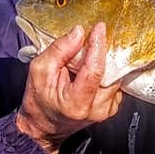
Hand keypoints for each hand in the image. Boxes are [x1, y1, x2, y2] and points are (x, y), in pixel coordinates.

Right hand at [15, 22, 122, 153]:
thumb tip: (79, 32)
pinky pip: (115, 82)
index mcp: (76, 103)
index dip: (98, 46)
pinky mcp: (112, 108)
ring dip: (103, 63)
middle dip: (100, 53)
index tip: (99, 28)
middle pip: (109, 72)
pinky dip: (105, 73)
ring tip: (84, 61)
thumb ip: (59, 50)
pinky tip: (90, 72)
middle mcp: (97, 109)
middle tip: (87, 44)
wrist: (44, 125)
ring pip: (115, 76)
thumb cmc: (39, 99)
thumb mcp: (40, 70)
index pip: (94, 70)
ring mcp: (107, 110)